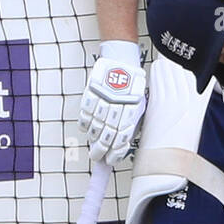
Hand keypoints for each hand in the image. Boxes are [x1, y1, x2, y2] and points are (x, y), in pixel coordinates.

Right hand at [78, 44, 146, 166]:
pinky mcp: (92, 91)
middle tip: (96, 157)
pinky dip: (84, 123)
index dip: (116, 152)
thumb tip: (121, 146)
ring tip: (92, 145)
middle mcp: (119, 105)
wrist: (122, 62)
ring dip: (92, 138)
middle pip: (107, 134)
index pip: (124, 137)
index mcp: (134, 110)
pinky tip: (86, 128)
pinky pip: (85, 113)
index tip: (110, 161)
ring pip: (95, 126)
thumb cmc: (131, 88)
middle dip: (100, 150)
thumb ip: (131, 125)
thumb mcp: (138, 106)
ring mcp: (104, 99)